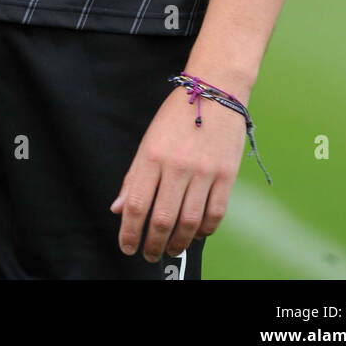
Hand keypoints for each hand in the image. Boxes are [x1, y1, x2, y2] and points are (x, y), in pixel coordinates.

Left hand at [110, 83, 245, 260]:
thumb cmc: (178, 115)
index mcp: (153, 156)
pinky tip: (195, 233)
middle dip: (153, 244)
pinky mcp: (227, 176)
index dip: (129, 232)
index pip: (136, 204)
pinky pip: (215, 215)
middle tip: (149, 254)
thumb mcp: (148, 141)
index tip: (127, 246)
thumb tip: (119, 209)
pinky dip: (204, 231)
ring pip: (189, 223)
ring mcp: (204, 172)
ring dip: (178, 243)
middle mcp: (177, 166)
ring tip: (171, 249)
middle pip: (162, 219)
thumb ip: (133, 177)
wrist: (215, 91)